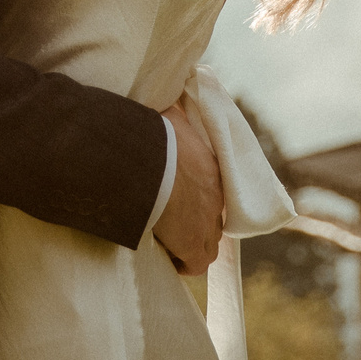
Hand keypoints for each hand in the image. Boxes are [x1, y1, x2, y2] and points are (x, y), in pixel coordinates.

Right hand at [153, 96, 223, 274]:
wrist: (145, 156)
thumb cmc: (150, 131)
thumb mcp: (166, 114)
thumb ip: (170, 112)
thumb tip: (163, 95)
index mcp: (210, 166)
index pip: (212, 189)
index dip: (196, 198)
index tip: (179, 199)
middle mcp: (214, 195)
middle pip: (212, 217)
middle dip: (195, 222)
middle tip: (171, 222)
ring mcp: (206, 220)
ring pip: (208, 243)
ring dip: (191, 245)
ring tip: (167, 241)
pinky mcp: (192, 242)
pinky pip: (196, 264)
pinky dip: (183, 263)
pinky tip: (166, 257)